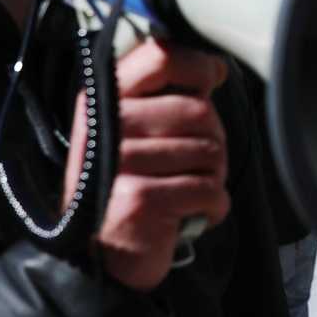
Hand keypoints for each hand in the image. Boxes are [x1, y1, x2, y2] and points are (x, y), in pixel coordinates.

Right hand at [71, 35, 232, 290]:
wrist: (102, 258)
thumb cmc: (126, 188)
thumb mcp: (131, 133)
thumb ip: (164, 98)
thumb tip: (215, 69)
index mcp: (104, 101)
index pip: (158, 58)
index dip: (196, 65)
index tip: (212, 78)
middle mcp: (107, 127)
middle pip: (199, 110)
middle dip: (212, 140)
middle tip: (195, 165)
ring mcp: (121, 163)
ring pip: (210, 152)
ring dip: (213, 176)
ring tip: (187, 190)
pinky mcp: (141, 200)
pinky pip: (209, 190)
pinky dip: (214, 207)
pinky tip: (192, 214)